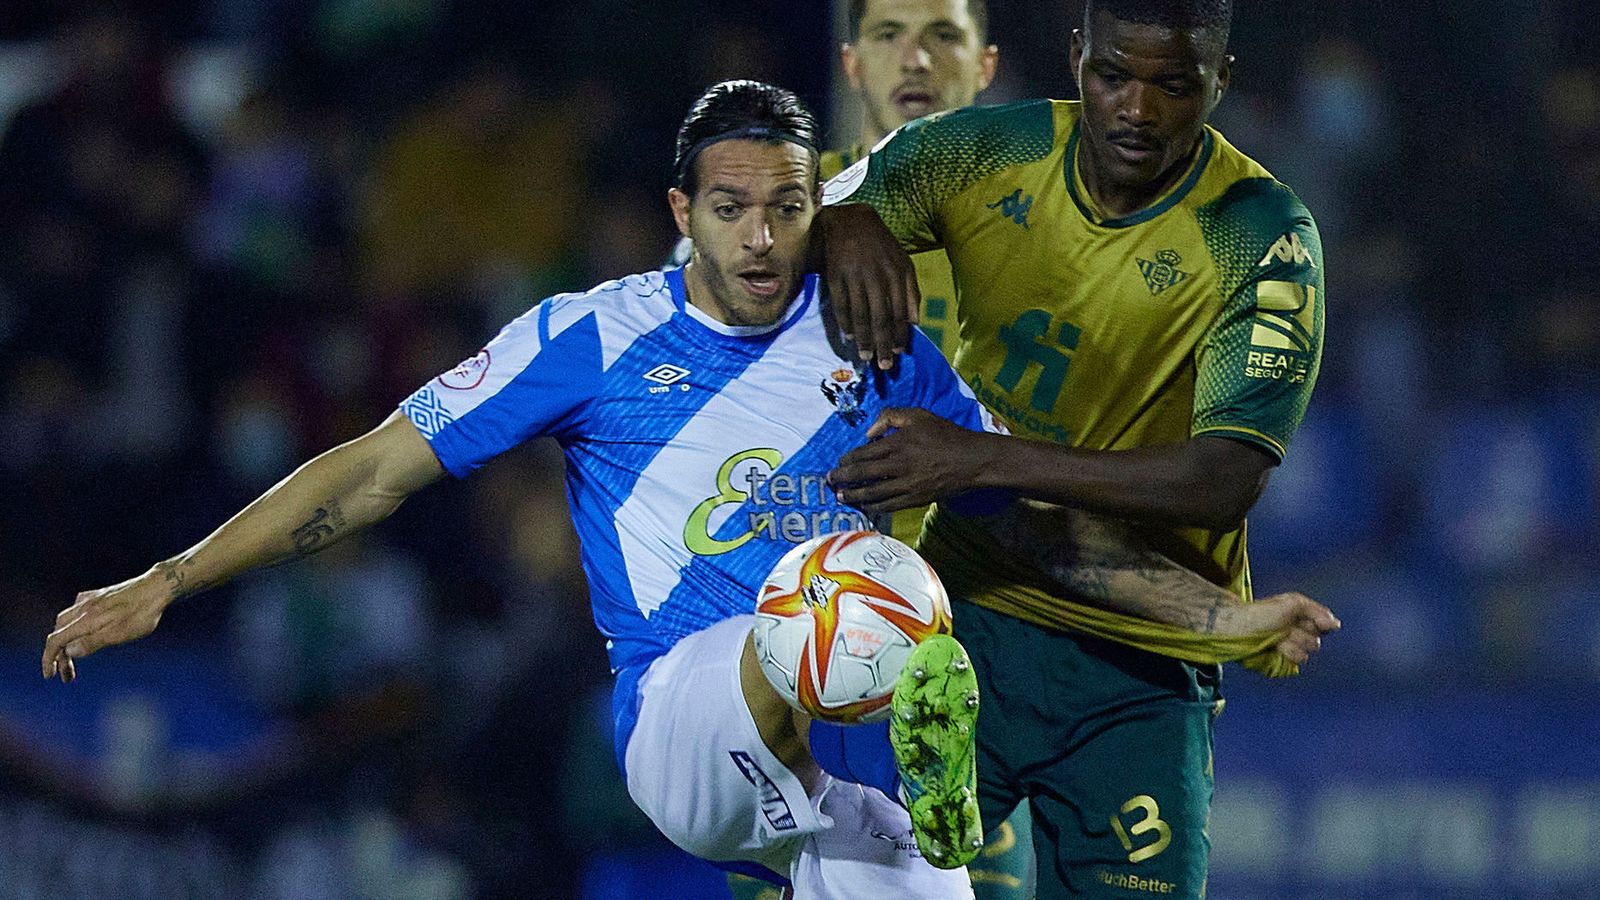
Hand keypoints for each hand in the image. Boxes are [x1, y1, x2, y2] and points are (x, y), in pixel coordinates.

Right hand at [41, 571, 172, 682]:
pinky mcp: (99, 595)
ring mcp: (91, 600)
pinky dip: (73, 624)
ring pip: (65, 621)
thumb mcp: (119, 634)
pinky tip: (82, 628)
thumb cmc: (142, 613)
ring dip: (65, 640)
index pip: (56, 641)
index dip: (49, 659)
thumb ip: (92, 642)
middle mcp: (83, 608)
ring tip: (74, 655)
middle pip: (59, 633)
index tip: (50, 676)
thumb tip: (69, 651)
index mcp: (86, 620)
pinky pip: (77, 610)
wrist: (157, 587)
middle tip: (68, 674)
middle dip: (59, 655)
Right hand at [815, 204, 918, 369]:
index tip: (899, 353)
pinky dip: (844, 323)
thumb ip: (911, 291)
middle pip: (880, 317)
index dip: (899, 334)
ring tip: (867, 357)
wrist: (849, 220)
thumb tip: (915, 323)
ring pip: (860, 314)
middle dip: (883, 343)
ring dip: (864, 338)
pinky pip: (840, 304)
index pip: (899, 310)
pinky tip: (849, 337)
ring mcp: (854, 275)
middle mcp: (876, 275)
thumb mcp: (902, 262)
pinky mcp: (835, 275)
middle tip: (884, 366)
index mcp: (897, 272)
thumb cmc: (880, 246)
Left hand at [829, 408, 995, 513]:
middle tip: (829, 480)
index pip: (864, 453)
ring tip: (840, 497)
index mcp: (899, 442)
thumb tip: (868, 434)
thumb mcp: (918, 415)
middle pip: (862, 474)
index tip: (838, 462)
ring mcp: (907, 485)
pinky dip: (873, 507)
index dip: (847, 459)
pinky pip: (888, 506)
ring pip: (872, 493)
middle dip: (842, 478)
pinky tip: (864, 507)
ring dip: (853, 496)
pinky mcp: (915, 499)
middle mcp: (900, 465)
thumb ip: (890, 416)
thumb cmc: (945, 434)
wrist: (972, 460)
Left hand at [1214, 592, 1339, 665]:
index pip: (1325, 626)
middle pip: (1317, 640)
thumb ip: (1317, 611)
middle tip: (1284, 627)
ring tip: (1277, 636)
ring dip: (1292, 641)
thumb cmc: (1263, 612)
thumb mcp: (1292, 603)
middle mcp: (1301, 634)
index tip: (1302, 618)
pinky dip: (1287, 651)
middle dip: (1301, 631)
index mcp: (1303, 619)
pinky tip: (1275, 647)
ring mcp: (1293, 649)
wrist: (1240, 627)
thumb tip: (1337, 625)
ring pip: (1308, 650)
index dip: (1316, 623)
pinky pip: (1298, 660)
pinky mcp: (1285, 662)